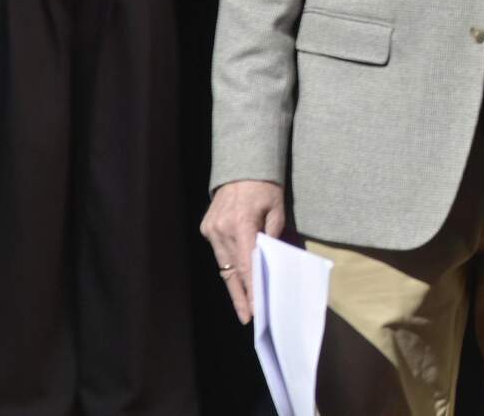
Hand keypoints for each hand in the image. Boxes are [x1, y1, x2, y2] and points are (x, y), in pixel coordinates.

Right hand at [200, 179, 286, 323]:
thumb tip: (272, 262)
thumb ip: (273, 236)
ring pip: (223, 265)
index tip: (255, 308)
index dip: (251, 288)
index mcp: (241, 224)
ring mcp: (210, 230)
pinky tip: (237, 281)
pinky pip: (219, 253)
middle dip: (241, 295)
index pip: (247, 264)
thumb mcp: (277, 209)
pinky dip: (228, 267)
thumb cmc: (265, 187)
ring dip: (234, 285)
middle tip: (248, 317)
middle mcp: (221, 230)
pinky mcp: (206, 228)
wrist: (241, 167)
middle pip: (232, 270)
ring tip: (244, 306)